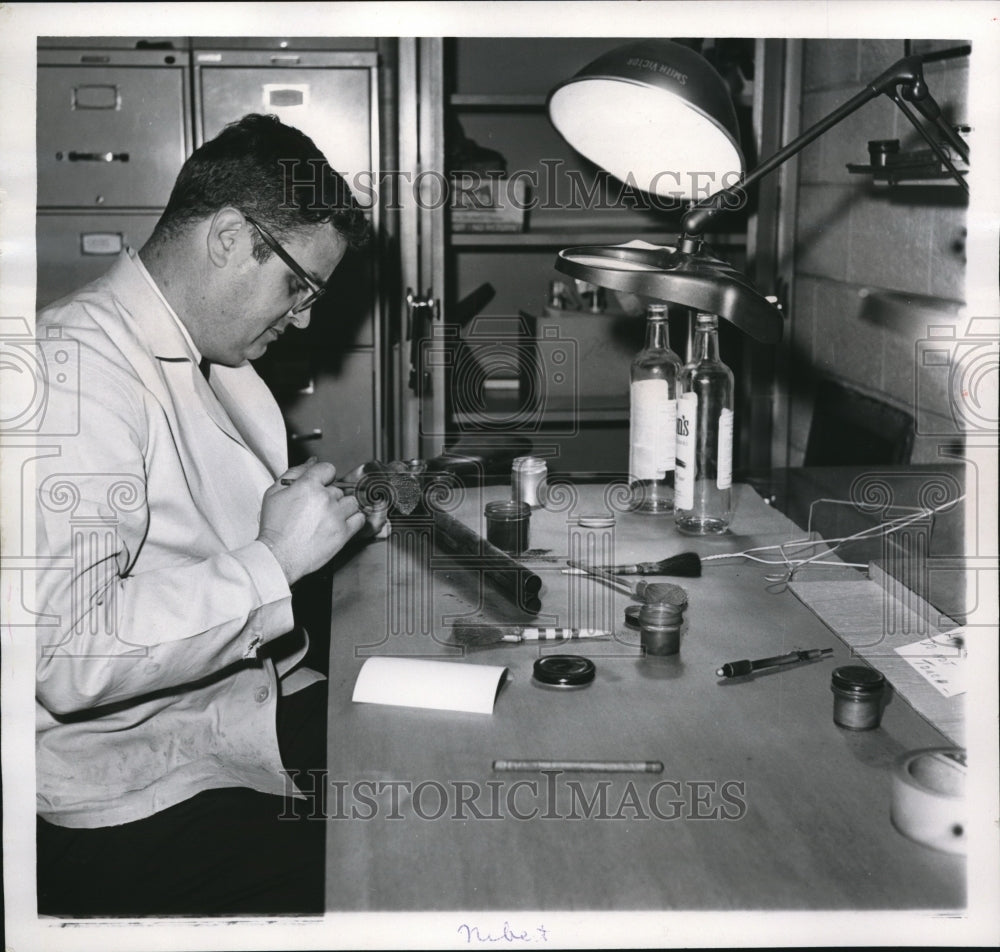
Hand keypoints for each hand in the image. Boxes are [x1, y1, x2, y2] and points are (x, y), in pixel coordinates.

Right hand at [257, 459, 365, 583]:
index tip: (320, 486)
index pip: (328, 469)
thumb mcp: (275, 493)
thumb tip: (312, 462)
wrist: (278, 555)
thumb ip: (295, 473)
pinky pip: (359, 519)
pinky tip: (340, 524)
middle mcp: (325, 498)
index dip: (324, 478)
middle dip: (329, 497)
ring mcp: (336, 516)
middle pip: (338, 489)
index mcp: (308, 486)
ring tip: (328, 518)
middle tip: (316, 509)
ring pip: (351, 502)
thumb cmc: (274, 527)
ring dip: (342, 508)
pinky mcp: (343, 533)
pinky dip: (353, 520)